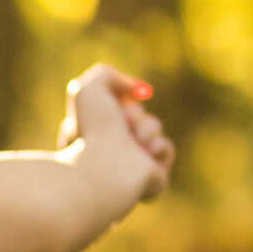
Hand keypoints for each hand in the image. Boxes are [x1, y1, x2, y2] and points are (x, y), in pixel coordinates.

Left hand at [57, 63, 175, 202]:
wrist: (105, 167)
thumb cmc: (92, 129)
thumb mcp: (89, 88)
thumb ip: (108, 75)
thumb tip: (139, 91)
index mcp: (86, 129)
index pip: (112, 104)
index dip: (115, 101)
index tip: (110, 106)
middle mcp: (106, 147)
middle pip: (134, 112)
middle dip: (132, 113)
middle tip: (122, 123)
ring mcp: (130, 162)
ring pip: (153, 127)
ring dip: (146, 128)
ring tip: (133, 140)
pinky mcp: (152, 176)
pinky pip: (166, 148)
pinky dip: (159, 146)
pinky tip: (145, 153)